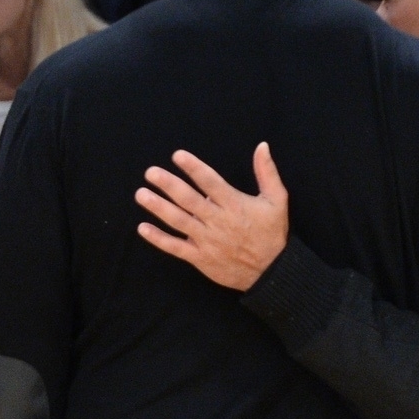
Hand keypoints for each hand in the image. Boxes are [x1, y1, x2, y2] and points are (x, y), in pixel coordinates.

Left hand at [135, 142, 290, 291]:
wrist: (271, 272)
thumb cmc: (272, 233)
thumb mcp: (277, 200)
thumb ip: (267, 172)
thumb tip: (262, 146)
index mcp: (234, 204)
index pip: (210, 182)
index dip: (193, 168)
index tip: (177, 156)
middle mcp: (218, 221)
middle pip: (189, 200)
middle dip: (168, 185)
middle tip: (150, 173)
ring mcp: (207, 240)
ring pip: (178, 221)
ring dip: (158, 208)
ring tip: (141, 194)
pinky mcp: (200, 258)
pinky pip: (175, 248)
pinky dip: (158, 239)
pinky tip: (142, 228)